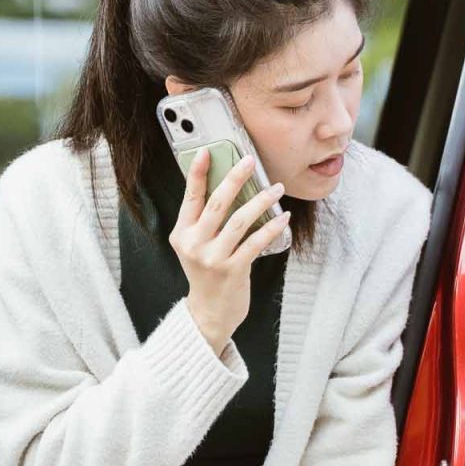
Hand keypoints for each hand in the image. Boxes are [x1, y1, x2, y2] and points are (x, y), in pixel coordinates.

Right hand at [172, 152, 288, 353]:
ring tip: (276, 188)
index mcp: (182, 233)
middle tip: (250, 161)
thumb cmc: (208, 274)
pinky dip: (270, 227)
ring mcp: (212, 258)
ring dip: (260, 201)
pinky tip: (282, 216)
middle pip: (217, 203)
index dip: (198, 173)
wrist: (210, 313)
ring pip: (239, 220)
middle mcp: (194, 244)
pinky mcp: (232, 270)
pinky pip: (255, 242)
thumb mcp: (196, 247)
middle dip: (235, 178)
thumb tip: (230, 187)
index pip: (190, 197)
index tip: (207, 151)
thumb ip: (206, 222)